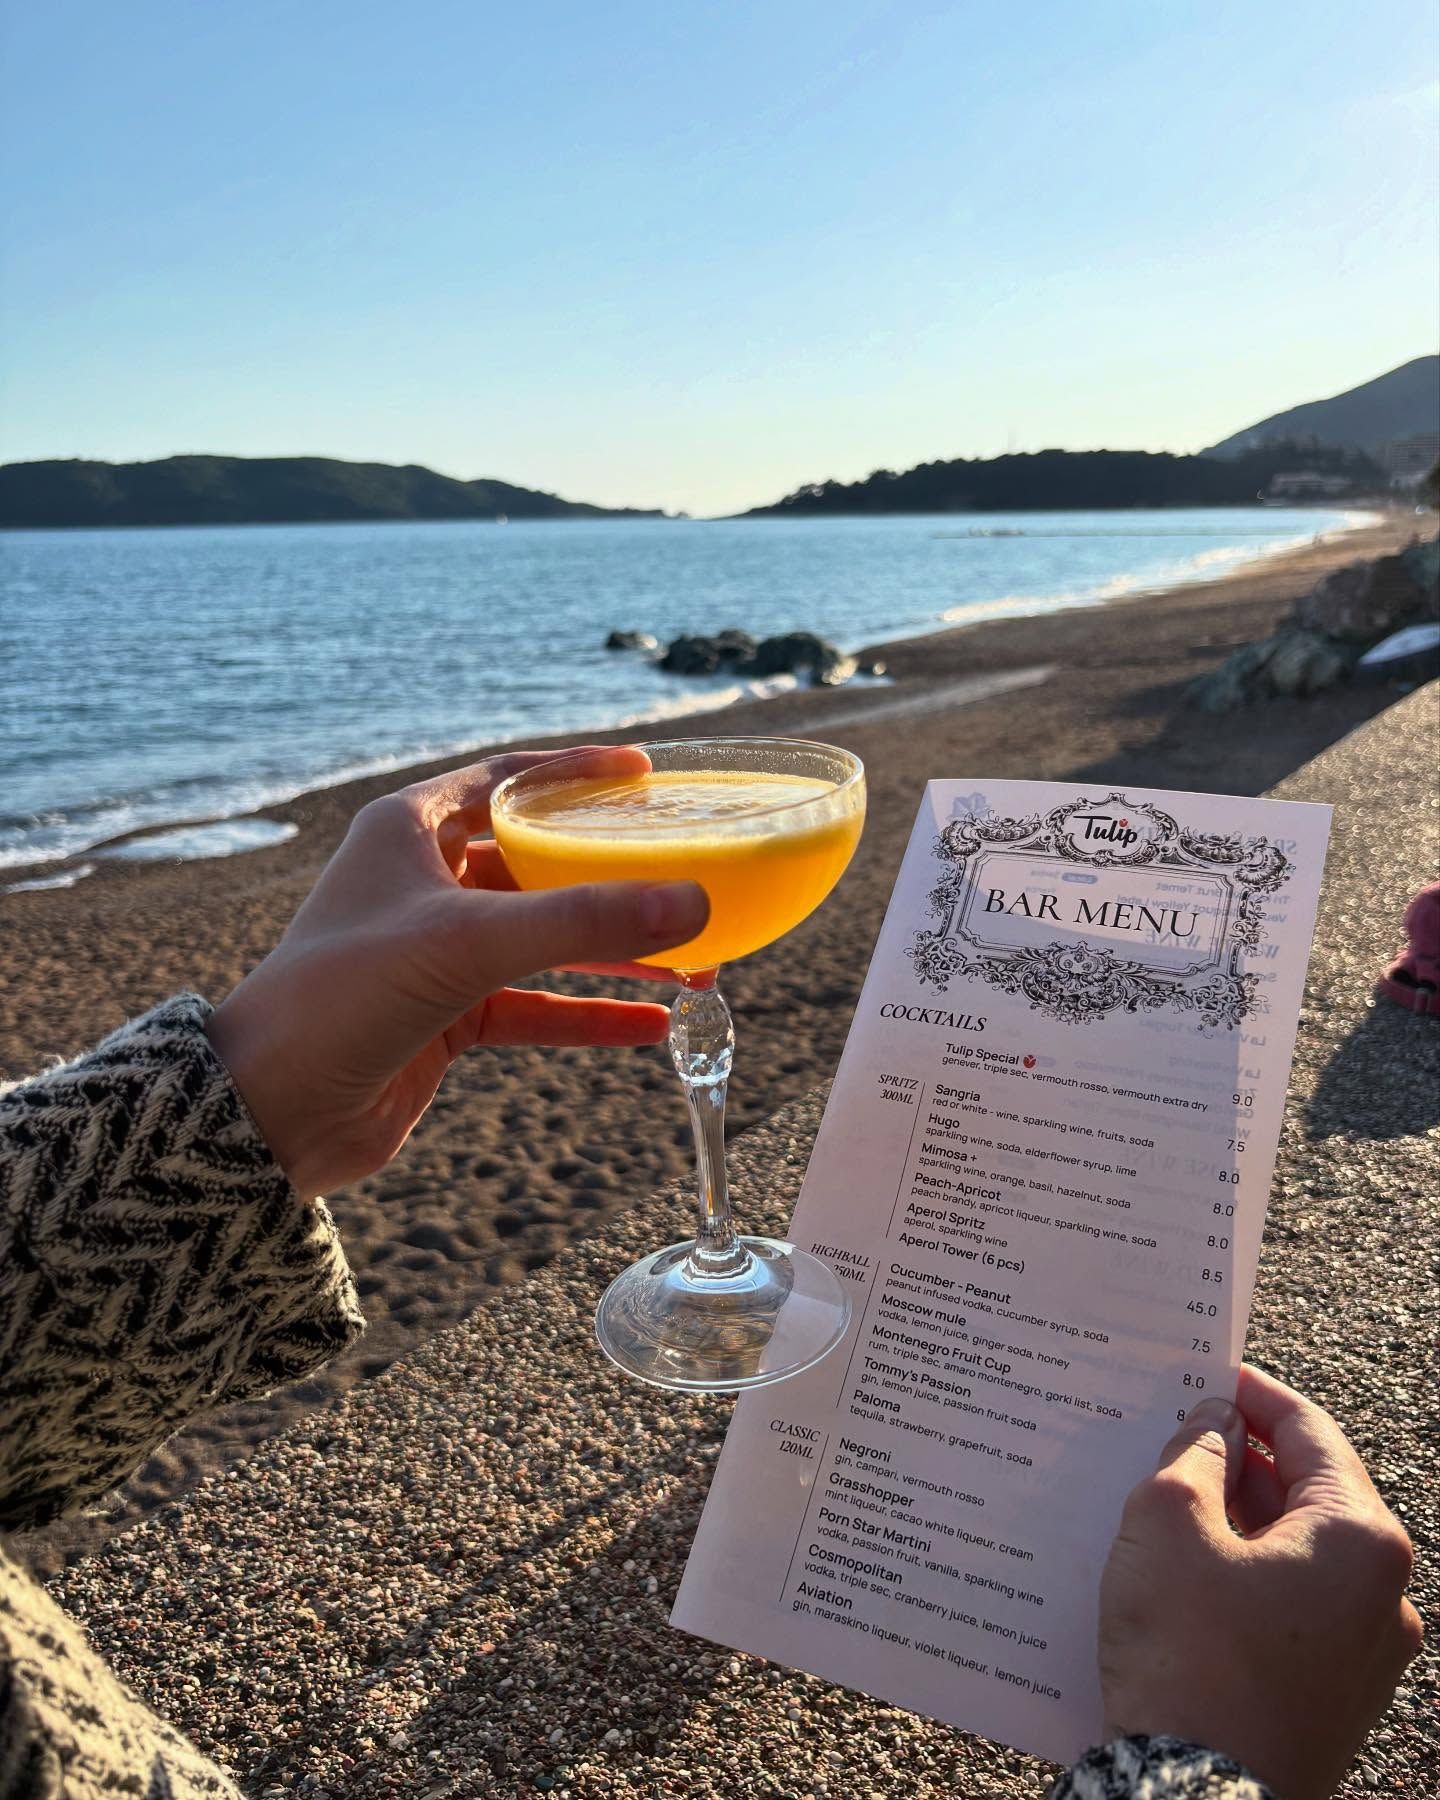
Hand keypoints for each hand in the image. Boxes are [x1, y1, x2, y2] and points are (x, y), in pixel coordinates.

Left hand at [207, 749, 707, 1196]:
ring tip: (692, 967)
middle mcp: (422, 883)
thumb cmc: (343, 998)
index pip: (505, 779)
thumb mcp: (467, 943)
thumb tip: (694, 903)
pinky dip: (588, 1013)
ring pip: (542, 939)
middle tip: (683, 877)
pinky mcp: (445, 1016)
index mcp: (408, 830)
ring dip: (612, 952)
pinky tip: (652, 1027)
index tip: (643, 771)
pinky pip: (534, 1005)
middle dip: (611, 876)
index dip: (574, 773)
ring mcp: (434, 953)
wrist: (269, 1112)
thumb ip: (582, 920)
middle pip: (536, 862)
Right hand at [1099, 1365, 1422, 1799]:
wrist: (1194, 1799)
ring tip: (1170, 1501)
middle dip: (1242, 1460)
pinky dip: (1247, 1576)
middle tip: (1178, 1434)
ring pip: (1300, 1555)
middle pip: (1311, 1494)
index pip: (1311, 1432)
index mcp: (1361, 1540)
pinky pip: (1294, 1610)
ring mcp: (1366, 1657)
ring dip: (1240, 1520)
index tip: (1210, 1374)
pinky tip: (1187, 1574)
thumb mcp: (1167, 1523)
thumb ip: (1193, 1453)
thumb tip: (1213, 1424)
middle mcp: (1385, 1597)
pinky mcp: (1334, 1699)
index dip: (1253, 1395)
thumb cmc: (1187, 1658)